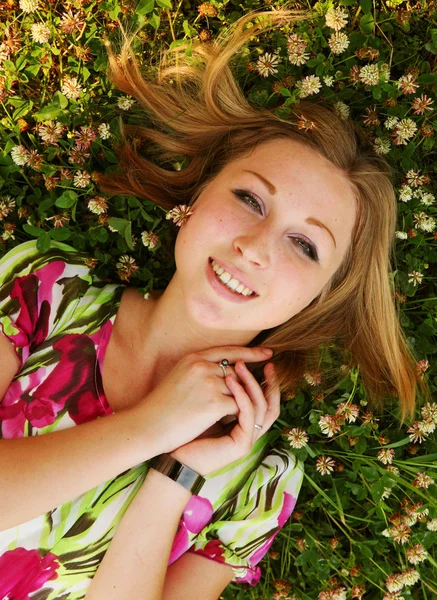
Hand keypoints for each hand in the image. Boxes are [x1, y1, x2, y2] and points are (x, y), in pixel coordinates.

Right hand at [132, 346, 272, 454]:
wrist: (147, 425)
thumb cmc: (160, 407)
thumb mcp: (178, 377)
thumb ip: (200, 371)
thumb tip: (227, 374)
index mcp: (193, 358)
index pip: (228, 351)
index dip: (250, 353)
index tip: (267, 353)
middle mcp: (203, 366)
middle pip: (237, 372)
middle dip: (243, 385)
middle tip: (249, 394)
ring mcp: (210, 384)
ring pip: (239, 390)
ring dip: (235, 403)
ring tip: (226, 414)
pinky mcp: (214, 403)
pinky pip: (237, 406)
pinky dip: (234, 415)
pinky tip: (223, 422)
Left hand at [169, 360, 279, 476]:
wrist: (174, 455)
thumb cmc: (186, 429)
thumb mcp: (208, 404)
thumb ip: (222, 391)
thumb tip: (229, 365)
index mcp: (245, 422)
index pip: (265, 398)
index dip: (267, 378)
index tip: (262, 355)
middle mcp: (251, 430)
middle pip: (271, 402)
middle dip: (269, 379)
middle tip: (266, 358)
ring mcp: (248, 439)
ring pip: (262, 406)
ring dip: (251, 383)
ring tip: (239, 365)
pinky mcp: (242, 445)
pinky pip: (248, 416)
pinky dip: (241, 396)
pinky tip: (230, 381)